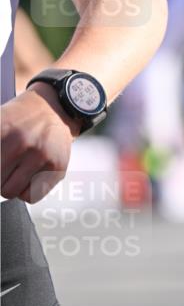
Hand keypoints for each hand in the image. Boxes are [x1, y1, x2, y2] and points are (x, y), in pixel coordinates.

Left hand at [1, 84, 78, 201]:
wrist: (55, 109)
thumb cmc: (23, 118)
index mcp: (2, 128)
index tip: (2, 162)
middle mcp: (21, 142)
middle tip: (5, 168)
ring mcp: (40, 155)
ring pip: (10, 192)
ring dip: (10, 186)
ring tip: (16, 173)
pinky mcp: (56, 167)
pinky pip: (31, 196)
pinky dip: (27, 192)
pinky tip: (29, 178)